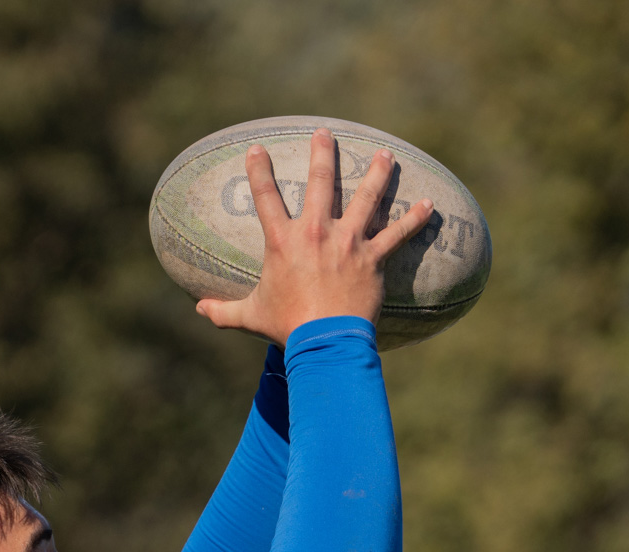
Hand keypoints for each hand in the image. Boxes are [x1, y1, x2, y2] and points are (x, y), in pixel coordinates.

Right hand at [197, 129, 434, 347]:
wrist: (324, 342)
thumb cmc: (286, 327)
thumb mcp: (249, 317)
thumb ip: (222, 311)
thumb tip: (199, 310)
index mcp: (283, 241)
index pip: (265, 197)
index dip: (259, 170)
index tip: (256, 149)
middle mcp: (316, 233)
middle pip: (322, 183)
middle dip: (322, 154)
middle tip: (325, 133)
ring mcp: (347, 243)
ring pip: (366, 198)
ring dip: (377, 174)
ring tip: (385, 156)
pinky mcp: (372, 258)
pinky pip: (398, 234)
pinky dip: (414, 220)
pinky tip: (429, 205)